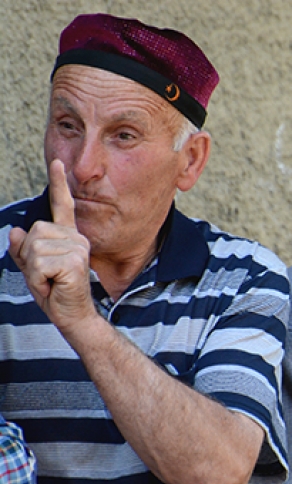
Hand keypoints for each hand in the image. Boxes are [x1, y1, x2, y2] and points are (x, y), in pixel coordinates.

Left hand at [9, 159, 93, 331]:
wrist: (73, 316)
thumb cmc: (56, 292)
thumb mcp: (33, 269)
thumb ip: (23, 249)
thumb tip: (15, 231)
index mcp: (68, 236)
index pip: (62, 205)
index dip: (58, 183)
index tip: (57, 162)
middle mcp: (76, 238)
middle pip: (33, 231)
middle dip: (29, 256)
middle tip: (45, 276)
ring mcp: (77, 248)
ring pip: (34, 248)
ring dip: (33, 270)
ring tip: (50, 282)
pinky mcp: (74, 261)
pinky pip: (39, 264)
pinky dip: (38, 279)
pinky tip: (54, 286)